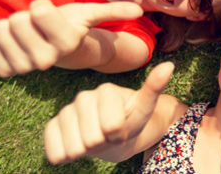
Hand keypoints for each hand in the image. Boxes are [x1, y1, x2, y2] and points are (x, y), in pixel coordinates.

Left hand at [0, 0, 142, 77]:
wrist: (59, 53)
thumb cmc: (73, 28)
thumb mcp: (91, 15)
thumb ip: (113, 11)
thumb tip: (138, 10)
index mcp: (67, 42)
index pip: (38, 11)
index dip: (40, 7)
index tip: (49, 13)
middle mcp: (46, 59)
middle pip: (16, 20)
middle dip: (23, 16)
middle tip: (36, 24)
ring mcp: (25, 67)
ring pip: (0, 31)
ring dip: (8, 26)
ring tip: (25, 31)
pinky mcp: (6, 70)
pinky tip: (9, 41)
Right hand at [44, 62, 174, 163]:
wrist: (114, 135)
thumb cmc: (131, 121)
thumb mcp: (145, 108)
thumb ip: (154, 87)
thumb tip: (169, 65)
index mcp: (106, 90)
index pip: (112, 126)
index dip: (120, 135)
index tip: (124, 129)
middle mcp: (83, 97)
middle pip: (92, 139)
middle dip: (104, 144)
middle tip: (109, 136)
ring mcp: (65, 111)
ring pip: (74, 148)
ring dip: (88, 151)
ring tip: (97, 140)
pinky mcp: (51, 127)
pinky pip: (55, 152)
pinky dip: (67, 156)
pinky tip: (78, 145)